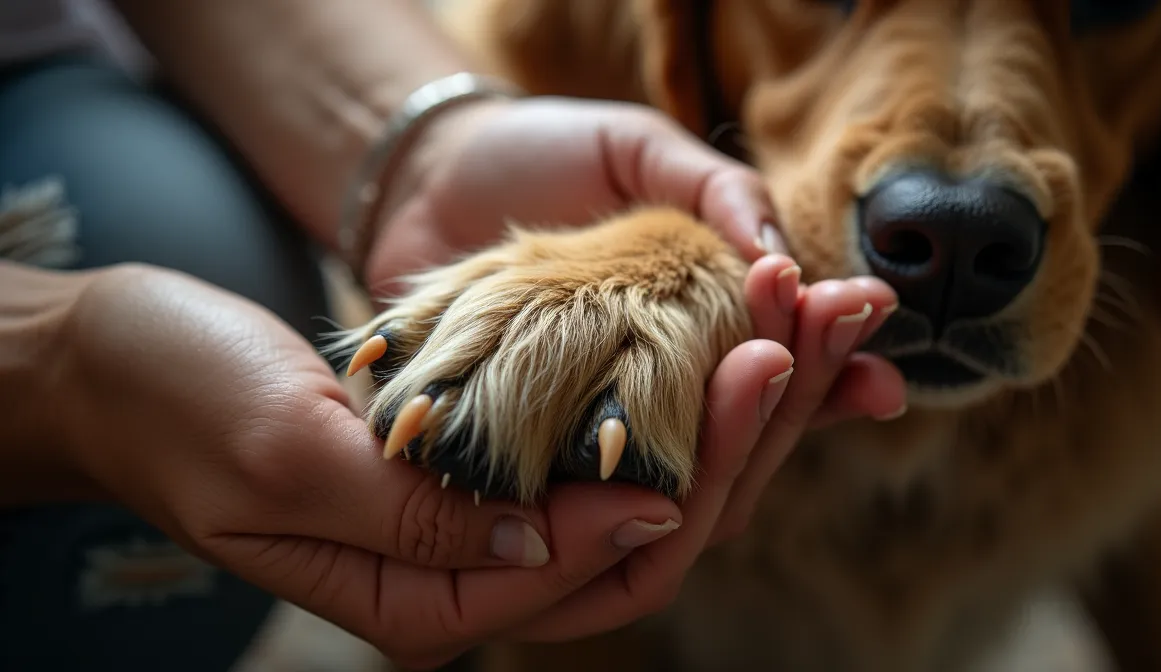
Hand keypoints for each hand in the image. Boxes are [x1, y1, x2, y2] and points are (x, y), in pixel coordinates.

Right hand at [46, 263, 836, 667]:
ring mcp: (483, 524)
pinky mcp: (486, 466)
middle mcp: (470, 577)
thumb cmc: (180, 404)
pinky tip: (719, 334)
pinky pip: (602, 443)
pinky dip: (667, 391)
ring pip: (641, 488)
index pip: (601, 566)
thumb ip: (422, 520)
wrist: (119, 367)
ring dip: (723, 412)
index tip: (753, 373)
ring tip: (791, 322)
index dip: (692, 474)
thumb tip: (572, 537)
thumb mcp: (285, 458)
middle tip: (803, 337)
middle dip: (737, 441)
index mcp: (424, 604)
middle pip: (648, 535)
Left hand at [363, 96, 908, 545]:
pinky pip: (588, 497)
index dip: (833, 366)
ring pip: (685, 489)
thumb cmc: (544, 158)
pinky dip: (632, 477)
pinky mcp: (523, 467)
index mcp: (702, 343)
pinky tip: (665, 445)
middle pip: (746, 447)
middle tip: (814, 328)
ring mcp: (592, 445)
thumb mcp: (639, 150)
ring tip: (767, 359)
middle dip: (794, 390)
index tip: (874, 319)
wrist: (425, 179)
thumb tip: (780, 251)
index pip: (784, 382)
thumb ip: (713, 191)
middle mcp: (658, 408)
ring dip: (736, 435)